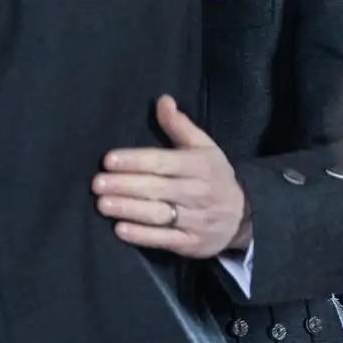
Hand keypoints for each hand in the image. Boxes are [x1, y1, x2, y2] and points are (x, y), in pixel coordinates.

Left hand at [96, 96, 250, 257]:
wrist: (245, 215)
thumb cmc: (214, 176)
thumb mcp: (203, 147)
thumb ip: (180, 125)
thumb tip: (162, 99)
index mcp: (199, 166)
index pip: (163, 162)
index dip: (135, 161)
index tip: (109, 160)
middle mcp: (199, 192)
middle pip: (157, 188)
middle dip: (125, 185)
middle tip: (97, 183)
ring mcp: (197, 220)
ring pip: (159, 214)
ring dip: (129, 209)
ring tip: (102, 204)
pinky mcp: (192, 243)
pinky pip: (165, 239)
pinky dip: (142, 235)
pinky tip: (120, 229)